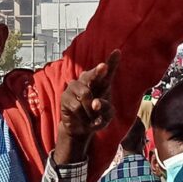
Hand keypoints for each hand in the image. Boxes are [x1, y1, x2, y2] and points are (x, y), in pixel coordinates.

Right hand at [55, 51, 120, 165]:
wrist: (81, 129)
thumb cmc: (96, 117)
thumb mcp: (107, 115)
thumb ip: (106, 108)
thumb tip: (95, 103)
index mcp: (100, 82)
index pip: (107, 72)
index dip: (112, 61)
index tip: (117, 52)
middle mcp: (87, 80)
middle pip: (92, 75)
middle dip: (98, 71)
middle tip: (104, 67)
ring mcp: (74, 86)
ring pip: (86, 95)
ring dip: (91, 110)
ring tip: (92, 117)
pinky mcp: (65, 96)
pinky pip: (77, 107)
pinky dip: (84, 116)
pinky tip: (85, 120)